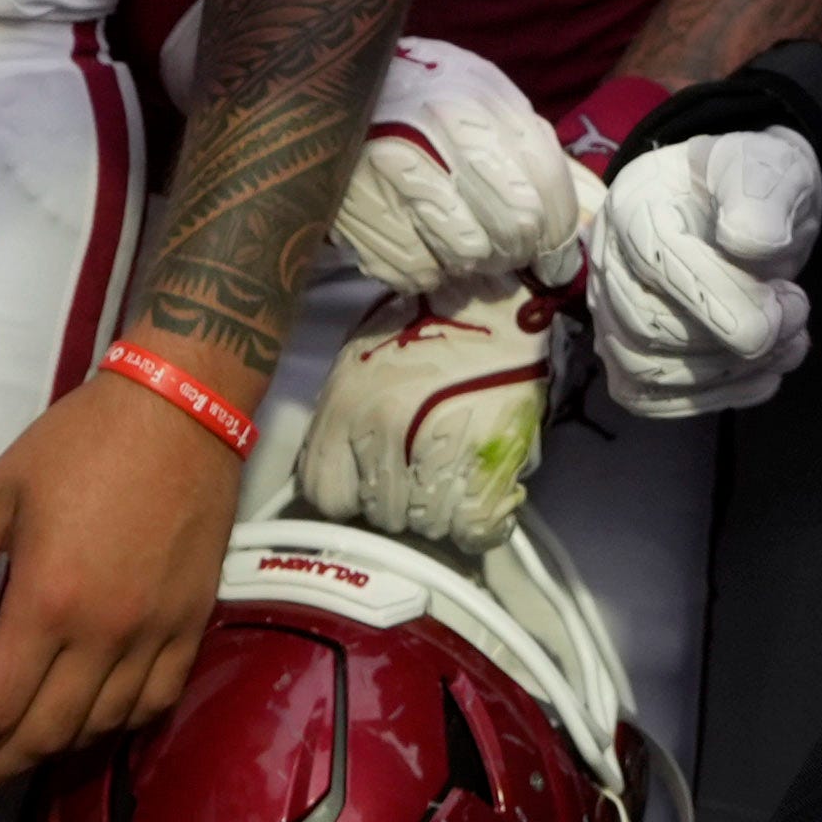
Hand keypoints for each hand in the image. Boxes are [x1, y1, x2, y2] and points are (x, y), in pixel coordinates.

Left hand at [0, 365, 253, 785]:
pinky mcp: (191, 622)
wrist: (179, 410)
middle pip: (47, 732)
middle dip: (1, 765)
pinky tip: (95, 721)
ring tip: (23, 750)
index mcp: (47, 602)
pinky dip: (120, 725)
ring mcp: (154, 633)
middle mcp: (103, 633)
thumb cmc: (80, 444)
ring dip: (55, 750)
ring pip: (102, 726)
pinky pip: (156, 701)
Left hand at [292, 281, 560, 552]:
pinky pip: (473, 527)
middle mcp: (382, 430)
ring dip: (442, 512)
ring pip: (427, 524)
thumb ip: (344, 417)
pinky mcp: (488, 459)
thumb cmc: (429, 325)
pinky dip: (479, 525)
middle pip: (380, 514)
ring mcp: (436, 447)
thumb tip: (345, 471)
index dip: (352, 495)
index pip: (326, 492)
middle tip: (423, 476)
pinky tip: (482, 502)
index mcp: (345, 405)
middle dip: (401, 502)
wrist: (496, 294)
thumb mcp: (362, 360)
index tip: (371, 487)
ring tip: (457, 479)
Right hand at [330, 37, 598, 294]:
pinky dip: (429, 272)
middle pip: (512, 225)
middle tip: (510, 247)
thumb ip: (537, 152)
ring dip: (475, 261)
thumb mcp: (489, 100)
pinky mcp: (353, 210)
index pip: (544, 185)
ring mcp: (387, 174)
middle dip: (520, 247)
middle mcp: (433, 134)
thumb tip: (591, 214)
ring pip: (466, 253)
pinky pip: (415, 271)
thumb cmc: (429, 96)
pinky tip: (426, 249)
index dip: (560, 229)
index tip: (554, 246)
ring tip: (467, 245)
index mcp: (476, 102)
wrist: (335, 86)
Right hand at [591, 126, 820, 420]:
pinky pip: (651, 399)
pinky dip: (715, 398)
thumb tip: (745, 243)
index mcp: (633, 204)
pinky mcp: (627, 357)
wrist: (759, 215)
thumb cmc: (757, 187)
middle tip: (796, 316)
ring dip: (729, 374)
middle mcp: (607, 261)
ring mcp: (610, 313)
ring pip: (647, 371)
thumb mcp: (771, 170)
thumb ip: (760, 196)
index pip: (657, 262)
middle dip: (733, 338)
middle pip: (647, 326)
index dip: (722, 296)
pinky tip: (765, 376)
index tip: (787, 301)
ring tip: (790, 345)